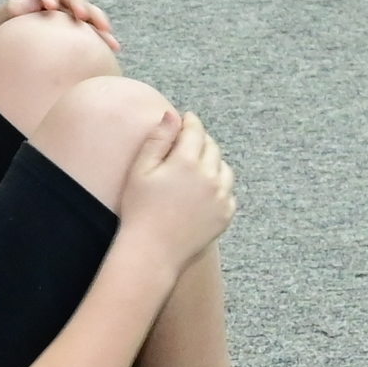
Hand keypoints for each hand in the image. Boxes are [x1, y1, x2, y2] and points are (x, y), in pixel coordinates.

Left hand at [0, 0, 119, 50]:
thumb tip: (22, 5)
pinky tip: (113, 47)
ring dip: (96, 17)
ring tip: (106, 31)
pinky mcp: (79, 31)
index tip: (48, 6)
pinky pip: (94, 31)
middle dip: (77, 3)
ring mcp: (68, 15)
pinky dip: (103, 37)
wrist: (9, 58)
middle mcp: (53, 1)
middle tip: (81, 15)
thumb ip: (6, 12)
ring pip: (86, 10)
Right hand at [115, 110, 236, 265]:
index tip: (186, 119)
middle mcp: (209, 176)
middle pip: (212, 147)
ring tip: (197, 166)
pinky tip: (203, 190)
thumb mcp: (140, 170)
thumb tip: (173, 114)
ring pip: (224, 168)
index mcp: (187, 161)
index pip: (195, 130)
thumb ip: (158, 139)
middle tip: (189, 142)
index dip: (190, 122)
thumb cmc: (139, 210)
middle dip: (201, 140)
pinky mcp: (225, 214)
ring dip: (213, 162)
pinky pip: (228, 191)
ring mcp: (221, 196)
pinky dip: (219, 186)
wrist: (152, 252)